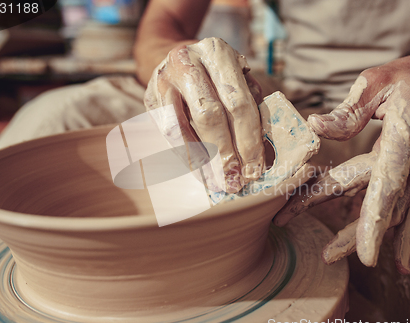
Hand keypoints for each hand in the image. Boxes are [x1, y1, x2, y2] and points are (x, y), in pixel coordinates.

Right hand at [144, 37, 264, 192]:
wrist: (175, 57)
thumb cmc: (216, 74)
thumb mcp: (237, 77)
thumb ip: (251, 103)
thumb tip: (260, 148)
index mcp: (217, 52)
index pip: (238, 102)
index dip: (249, 139)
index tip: (256, 168)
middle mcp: (187, 60)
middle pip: (210, 115)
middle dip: (226, 153)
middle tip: (237, 181)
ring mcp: (163, 79)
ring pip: (183, 127)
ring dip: (203, 160)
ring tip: (219, 182)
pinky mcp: (149, 97)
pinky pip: (168, 134)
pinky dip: (185, 156)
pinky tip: (199, 173)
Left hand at [274, 47, 409, 271]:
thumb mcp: (377, 82)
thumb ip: (349, 111)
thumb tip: (315, 127)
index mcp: (406, 134)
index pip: (389, 180)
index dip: (376, 214)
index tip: (366, 250)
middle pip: (381, 202)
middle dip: (353, 231)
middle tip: (326, 255)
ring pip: (391, 211)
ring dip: (364, 234)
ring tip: (334, 255)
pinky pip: (406, 209)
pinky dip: (401, 236)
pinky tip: (398, 262)